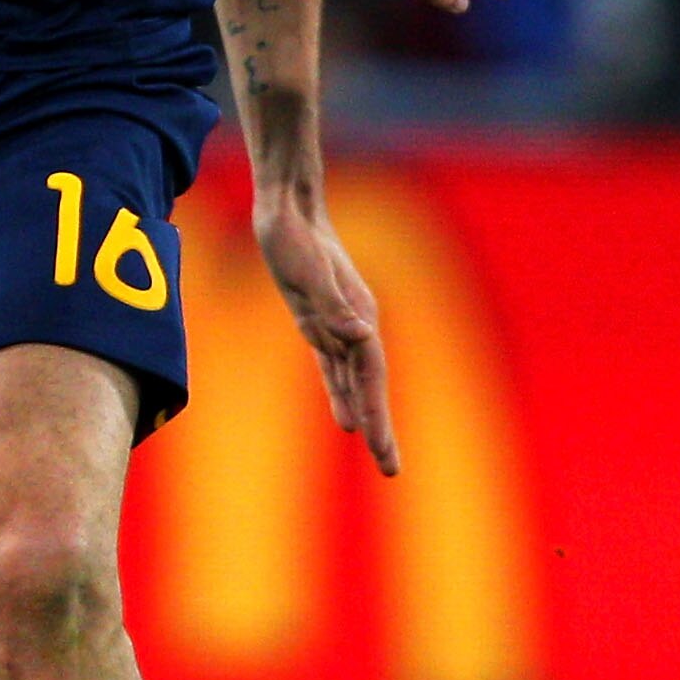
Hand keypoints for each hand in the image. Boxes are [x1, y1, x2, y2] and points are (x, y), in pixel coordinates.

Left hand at [255, 197, 397, 475]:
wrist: (287, 209)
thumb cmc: (293, 238)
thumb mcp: (306, 271)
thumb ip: (332, 306)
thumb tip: (360, 335)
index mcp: (356, 318)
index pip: (371, 378)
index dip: (377, 414)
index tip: (380, 449)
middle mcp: (355, 326)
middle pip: (371, 387)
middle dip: (381, 428)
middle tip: (391, 470)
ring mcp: (341, 325)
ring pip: (356, 383)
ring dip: (367, 416)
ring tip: (379, 453)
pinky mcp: (321, 322)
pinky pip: (335, 369)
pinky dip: (342, 394)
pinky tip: (346, 418)